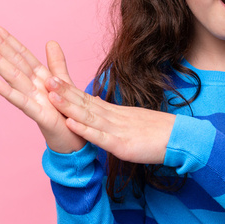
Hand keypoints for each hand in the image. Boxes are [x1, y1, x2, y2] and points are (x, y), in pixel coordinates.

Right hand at [0, 23, 85, 153]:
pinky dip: (8, 92)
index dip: (8, 40)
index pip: (21, 55)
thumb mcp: (64, 83)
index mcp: (39, 78)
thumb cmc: (66, 113)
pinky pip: (22, 102)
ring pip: (13, 78)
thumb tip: (50, 42)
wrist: (75, 139)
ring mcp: (33, 100)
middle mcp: (32, 87)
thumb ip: (56, 64)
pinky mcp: (39, 115)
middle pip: (14, 62)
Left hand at [45, 77, 175, 164]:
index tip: (50, 78)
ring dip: (69, 106)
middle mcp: (113, 118)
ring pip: (89, 116)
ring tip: (51, 96)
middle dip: (63, 91)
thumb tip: (95, 103)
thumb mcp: (131, 120)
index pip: (87, 99)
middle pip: (84, 102)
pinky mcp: (123, 145)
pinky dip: (85, 131)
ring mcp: (117, 130)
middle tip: (44, 78)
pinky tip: (72, 124)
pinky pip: (101, 137)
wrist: (180, 139)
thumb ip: (112, 114)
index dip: (68, 89)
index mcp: (114, 113)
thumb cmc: (157, 132)